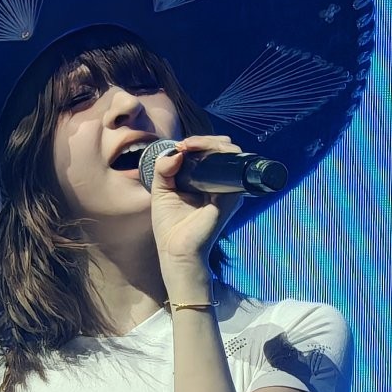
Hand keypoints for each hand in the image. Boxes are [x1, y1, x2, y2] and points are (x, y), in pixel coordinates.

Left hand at [148, 135, 246, 284]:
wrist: (175, 251)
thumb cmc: (170, 227)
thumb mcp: (161, 191)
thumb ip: (164, 169)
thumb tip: (176, 151)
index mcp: (205, 182)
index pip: (210, 153)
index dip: (198, 143)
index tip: (180, 146)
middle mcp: (220, 184)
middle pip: (223, 149)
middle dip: (205, 139)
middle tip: (185, 145)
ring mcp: (228, 190)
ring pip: (230, 153)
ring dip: (210, 142)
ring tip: (190, 146)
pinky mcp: (230, 196)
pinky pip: (230, 168)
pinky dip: (217, 154)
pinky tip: (197, 153)